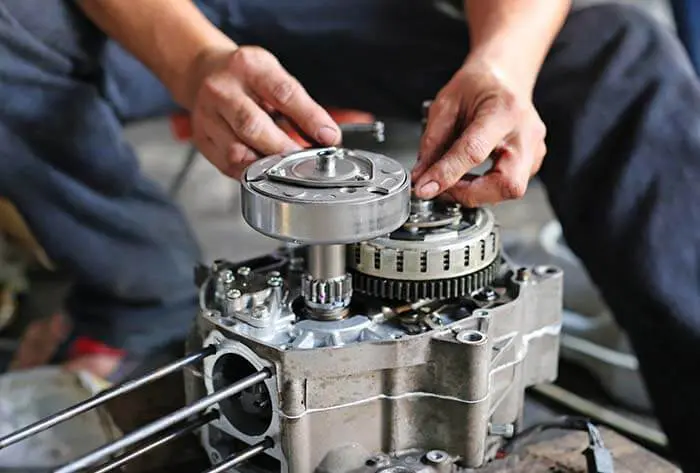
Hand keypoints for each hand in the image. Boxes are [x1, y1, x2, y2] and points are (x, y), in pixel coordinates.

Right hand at [187, 46, 340, 178]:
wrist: (203, 73)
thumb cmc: (247, 78)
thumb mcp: (276, 77)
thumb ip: (301, 106)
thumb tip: (328, 137)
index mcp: (248, 67)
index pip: (283, 93)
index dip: (309, 118)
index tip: (329, 138)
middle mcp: (222, 89)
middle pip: (253, 126)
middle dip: (284, 149)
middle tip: (306, 162)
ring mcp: (206, 115)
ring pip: (236, 151)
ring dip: (266, 166)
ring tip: (286, 169)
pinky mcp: (201, 139)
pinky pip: (227, 165)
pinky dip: (250, 174)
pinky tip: (264, 171)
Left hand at [411, 58, 545, 205]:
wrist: (506, 76)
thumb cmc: (479, 85)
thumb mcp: (446, 104)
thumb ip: (432, 142)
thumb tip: (422, 175)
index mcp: (503, 111)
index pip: (474, 151)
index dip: (446, 174)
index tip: (425, 188)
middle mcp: (525, 133)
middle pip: (507, 184)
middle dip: (470, 194)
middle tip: (444, 188)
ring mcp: (534, 149)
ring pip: (510, 190)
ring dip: (476, 193)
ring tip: (454, 179)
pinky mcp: (533, 161)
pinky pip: (509, 186)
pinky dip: (485, 188)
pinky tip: (471, 176)